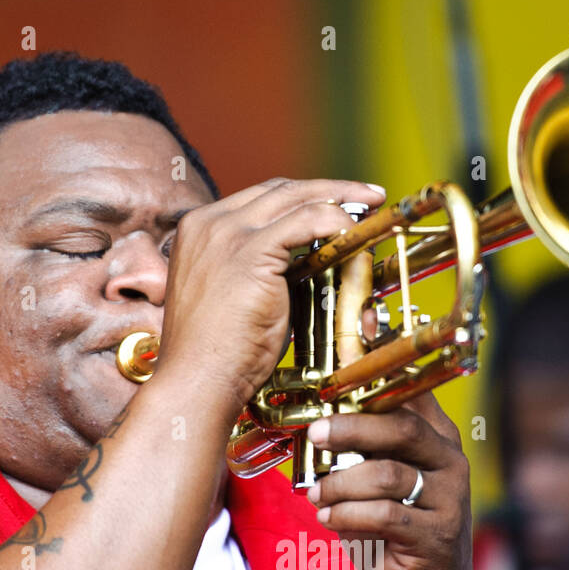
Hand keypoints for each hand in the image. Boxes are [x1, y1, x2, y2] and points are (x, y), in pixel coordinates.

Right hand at [153, 178, 385, 414]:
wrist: (197, 381)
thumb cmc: (219, 357)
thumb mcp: (236, 299)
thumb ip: (263, 273)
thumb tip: (310, 266)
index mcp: (200, 231)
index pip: (261, 198)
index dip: (303, 196)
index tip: (336, 202)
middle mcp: (209, 223)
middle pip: (280, 190)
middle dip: (330, 188)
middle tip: (368, 194)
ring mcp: (227, 234)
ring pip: (296, 197)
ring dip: (340, 197)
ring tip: (371, 203)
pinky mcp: (248, 251)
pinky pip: (306, 221)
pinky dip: (336, 221)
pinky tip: (354, 231)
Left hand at [304, 394, 482, 569]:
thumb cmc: (394, 538)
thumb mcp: (379, 487)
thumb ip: (362, 453)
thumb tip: (315, 426)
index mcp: (438, 440)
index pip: (411, 394)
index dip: (375, 380)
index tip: (334, 379)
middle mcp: (451, 463)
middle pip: (400, 426)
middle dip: (349, 428)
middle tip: (315, 435)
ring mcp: (449, 500)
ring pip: (386, 474)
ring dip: (340, 484)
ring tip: (316, 497)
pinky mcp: (436, 536)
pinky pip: (385, 516)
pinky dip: (348, 516)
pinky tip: (329, 521)